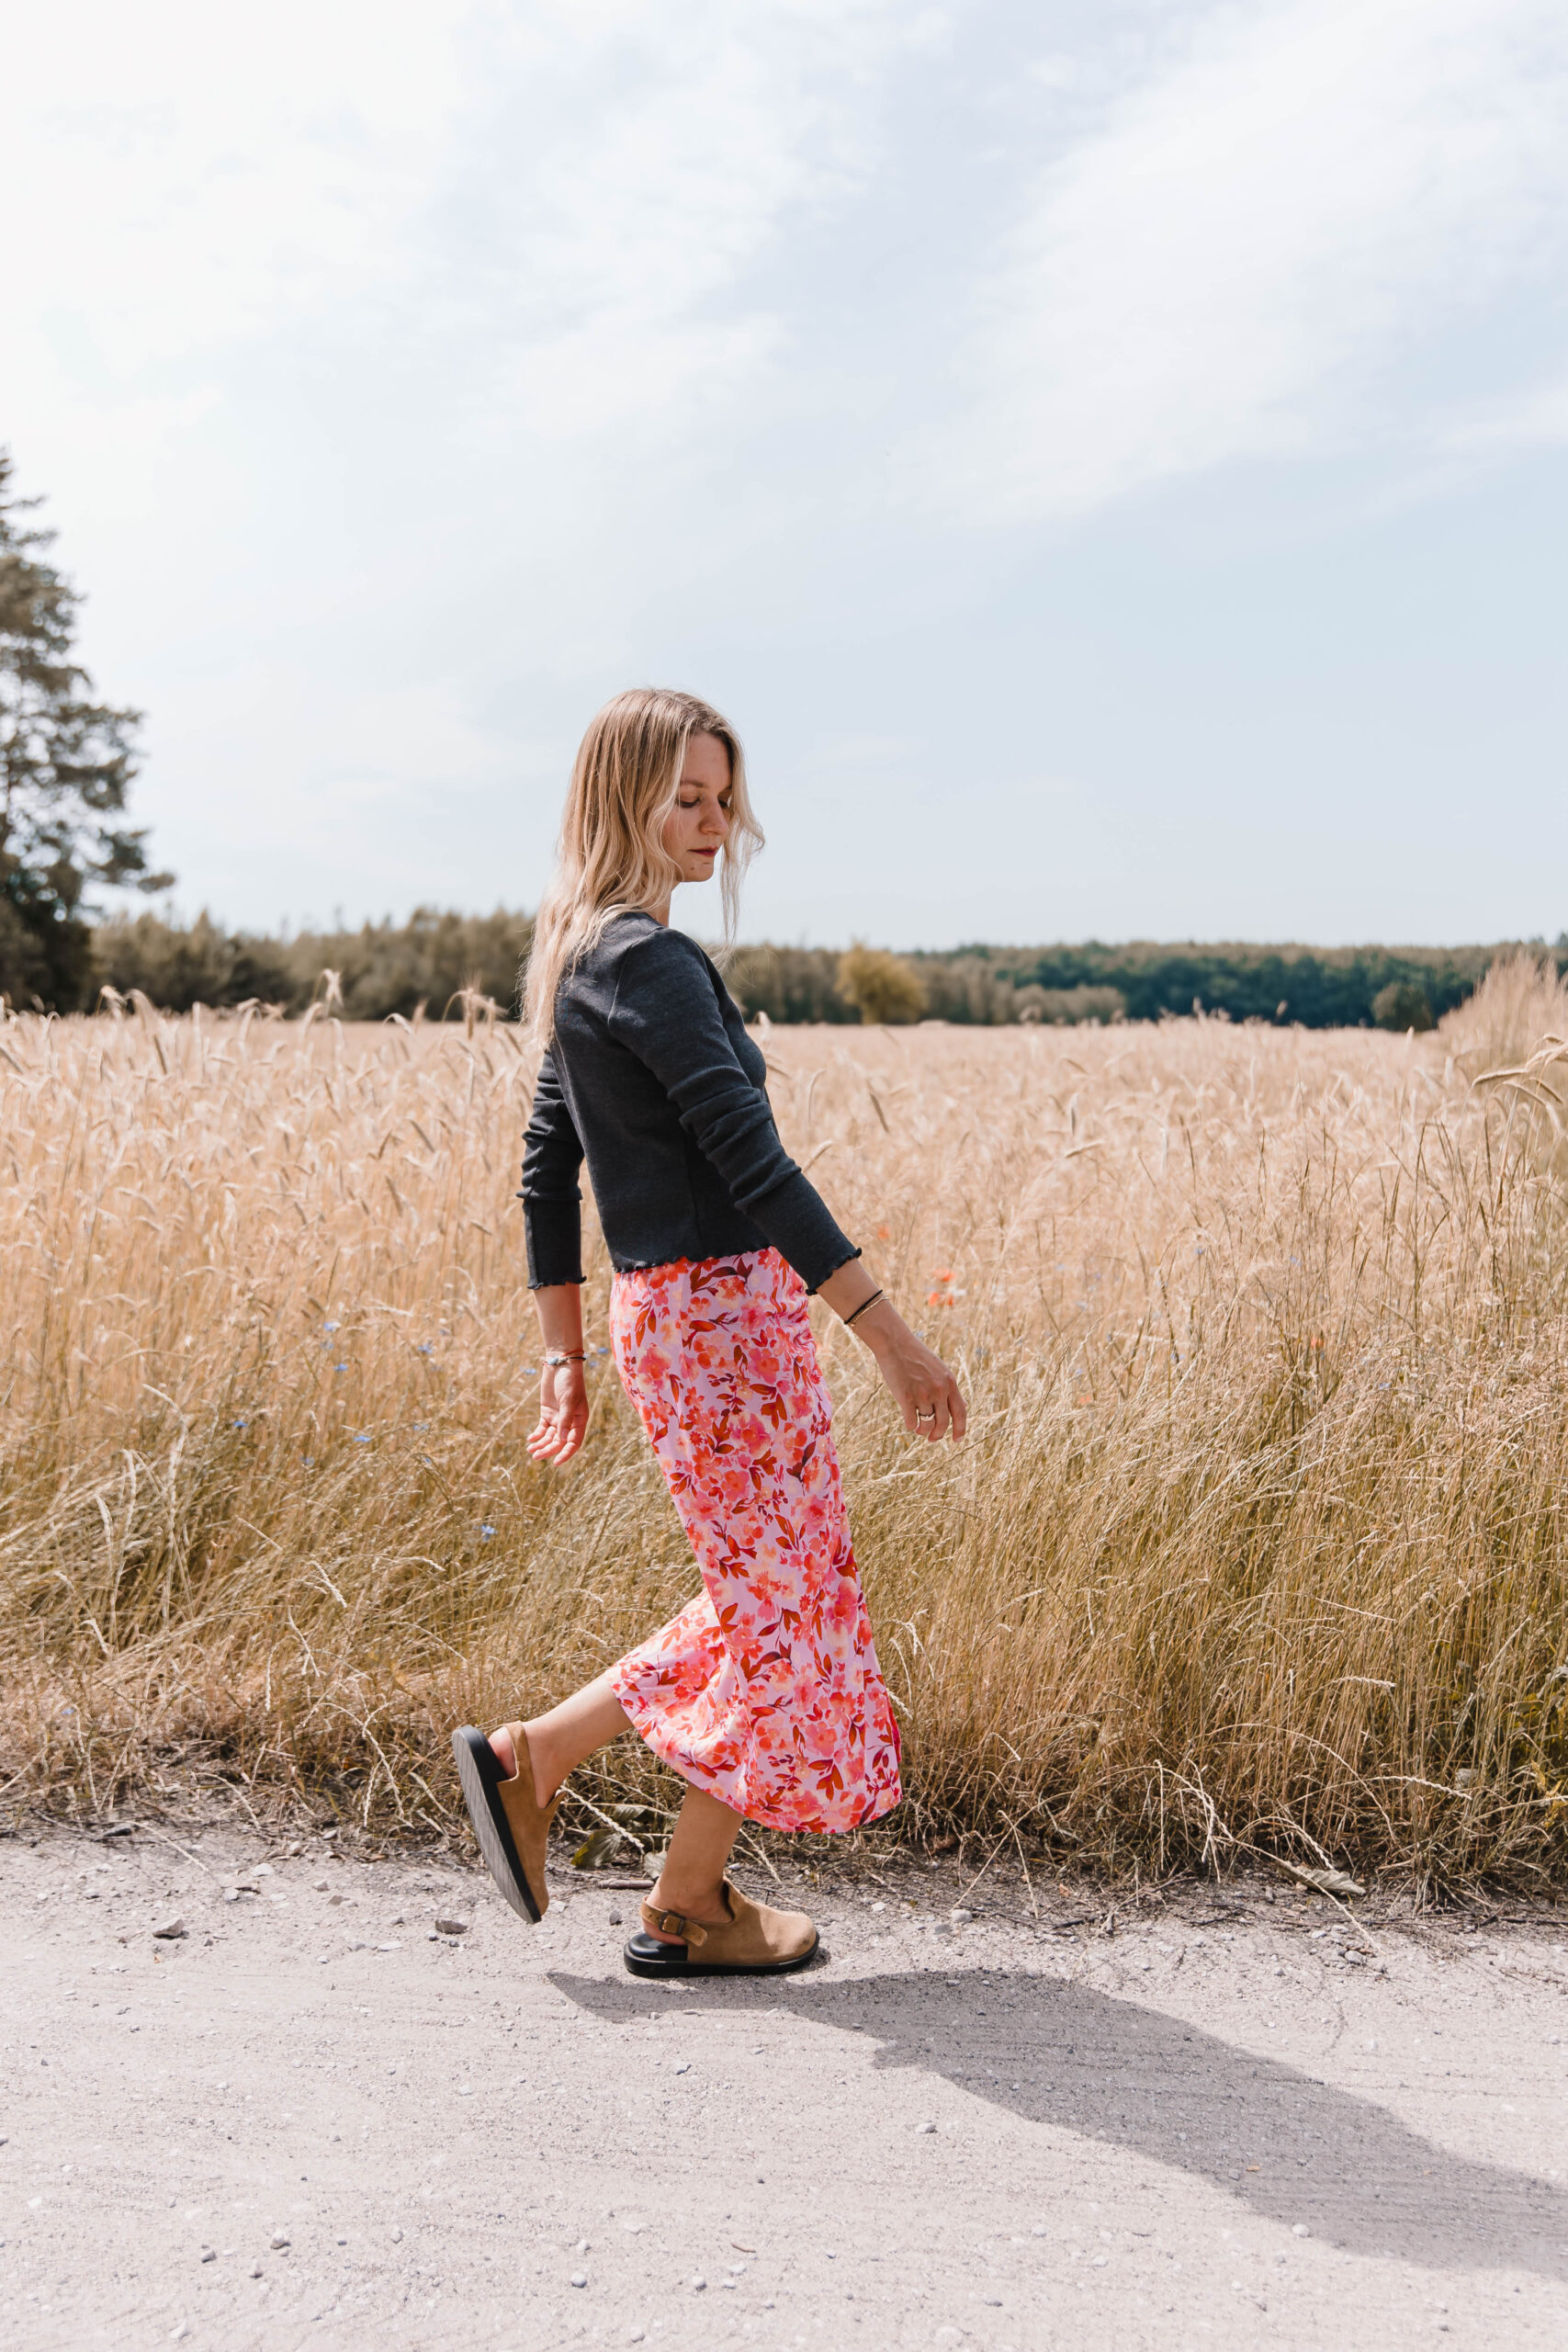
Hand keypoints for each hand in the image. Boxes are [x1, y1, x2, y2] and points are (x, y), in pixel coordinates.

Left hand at [526, 1360, 588, 1464]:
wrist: (560, 1365)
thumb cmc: (569, 1381)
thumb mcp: (568, 1400)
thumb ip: (565, 1419)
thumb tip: (561, 1440)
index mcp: (579, 1420)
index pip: (573, 1442)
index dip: (566, 1453)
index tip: (556, 1462)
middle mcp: (569, 1422)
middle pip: (559, 1442)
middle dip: (548, 1450)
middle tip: (535, 1456)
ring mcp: (558, 1418)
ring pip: (549, 1437)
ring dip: (540, 1444)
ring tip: (530, 1450)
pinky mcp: (547, 1412)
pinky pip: (542, 1428)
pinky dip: (536, 1434)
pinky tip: (530, 1439)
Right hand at [861, 1305, 966, 1442]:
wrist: (896, 1344)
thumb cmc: (916, 1357)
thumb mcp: (940, 1370)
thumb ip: (949, 1388)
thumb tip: (962, 1406)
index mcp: (950, 1383)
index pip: (961, 1412)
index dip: (960, 1429)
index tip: (956, 1440)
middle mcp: (939, 1389)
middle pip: (944, 1423)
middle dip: (938, 1434)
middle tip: (932, 1438)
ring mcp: (923, 1394)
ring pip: (927, 1424)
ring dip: (923, 1431)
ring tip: (920, 1431)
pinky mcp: (906, 1397)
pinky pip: (911, 1422)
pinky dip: (911, 1426)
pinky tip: (909, 1423)